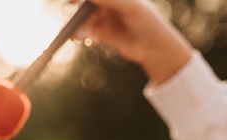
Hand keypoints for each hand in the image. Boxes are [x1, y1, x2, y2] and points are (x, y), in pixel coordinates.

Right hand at [73, 0, 192, 84]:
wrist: (154, 47)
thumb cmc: (146, 22)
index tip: (72, 1)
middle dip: (78, 13)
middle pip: (86, 5)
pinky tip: (90, 41)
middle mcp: (108, 5)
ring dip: (80, 28)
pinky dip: (85, 37)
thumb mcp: (129, 7)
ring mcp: (104, 19)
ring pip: (85, 21)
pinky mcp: (102, 35)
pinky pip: (88, 33)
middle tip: (73, 21)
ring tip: (79, 36)